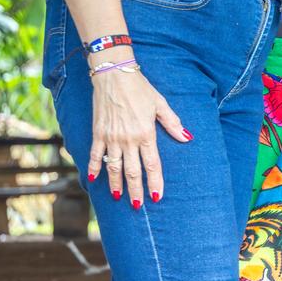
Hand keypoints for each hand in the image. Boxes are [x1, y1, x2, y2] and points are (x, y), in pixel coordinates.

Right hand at [88, 65, 190, 207]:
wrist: (114, 74)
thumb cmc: (140, 89)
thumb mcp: (160, 104)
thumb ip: (172, 123)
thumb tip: (187, 138)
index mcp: (146, 133)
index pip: (152, 164)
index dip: (155, 182)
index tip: (157, 196)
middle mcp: (128, 139)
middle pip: (133, 171)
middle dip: (135, 190)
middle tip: (136, 206)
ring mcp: (111, 138)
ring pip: (114, 167)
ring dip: (116, 184)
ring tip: (119, 197)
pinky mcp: (98, 133)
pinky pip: (96, 155)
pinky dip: (94, 167)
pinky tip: (94, 179)